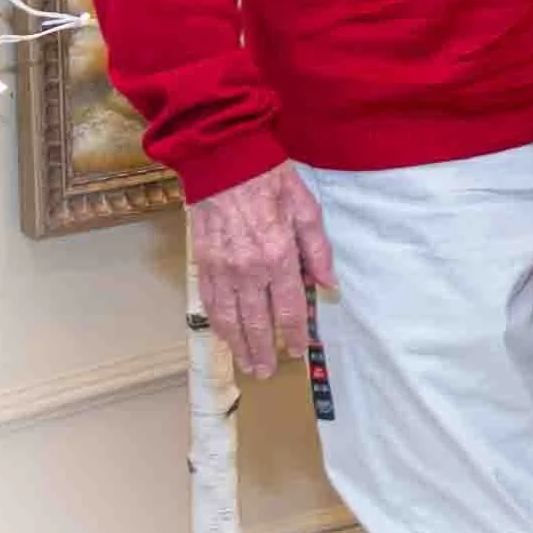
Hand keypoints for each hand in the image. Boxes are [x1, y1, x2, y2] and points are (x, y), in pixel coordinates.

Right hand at [189, 160, 334, 377]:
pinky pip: (211, 304)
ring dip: (240, 346)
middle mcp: (249, 269)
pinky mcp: (203, 264)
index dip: (296, 334)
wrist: (225, 160)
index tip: (300, 349)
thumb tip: (329, 284)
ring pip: (231, 320)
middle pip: (258, 323)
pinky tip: (225, 336)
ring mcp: (223, 269)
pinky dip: (218, 325)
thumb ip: (318, 249)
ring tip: (248, 365)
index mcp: (279, 255)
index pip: (290, 308)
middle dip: (265, 351)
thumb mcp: (306, 207)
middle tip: (269, 371)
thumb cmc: (270, 179)